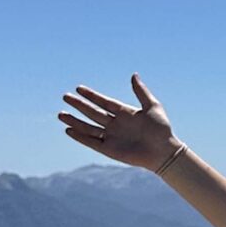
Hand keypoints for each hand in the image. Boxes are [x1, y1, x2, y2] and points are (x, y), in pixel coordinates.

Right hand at [59, 74, 181, 171]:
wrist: (164, 152)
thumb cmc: (161, 130)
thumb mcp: (152, 106)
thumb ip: (141, 91)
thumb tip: (133, 75)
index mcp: (125, 113)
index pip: (104, 102)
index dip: (92, 95)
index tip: (79, 88)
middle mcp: (116, 125)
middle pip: (93, 113)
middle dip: (79, 105)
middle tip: (65, 96)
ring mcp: (112, 137)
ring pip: (89, 127)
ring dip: (75, 121)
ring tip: (60, 114)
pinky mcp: (110, 150)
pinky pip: (91, 142)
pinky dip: (80, 137)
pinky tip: (68, 130)